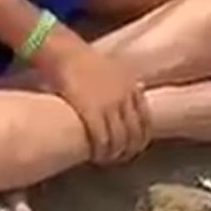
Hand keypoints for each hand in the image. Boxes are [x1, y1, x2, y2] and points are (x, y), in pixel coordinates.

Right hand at [37, 31, 149, 164]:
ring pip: (119, 141)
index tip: (135, 148)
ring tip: (105, 159)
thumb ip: (124, 84)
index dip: (142, 139)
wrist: (64, 51)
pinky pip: (102, 140)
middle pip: (134, 134)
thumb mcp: (112, 69)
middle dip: (129, 150)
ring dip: (114, 154)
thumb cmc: (83, 59)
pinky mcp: (92, 112)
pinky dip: (100, 152)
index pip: (146, 121)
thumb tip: (138, 92)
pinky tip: (94, 156)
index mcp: (131, 87)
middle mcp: (124, 98)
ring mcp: (109, 106)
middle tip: (120, 158)